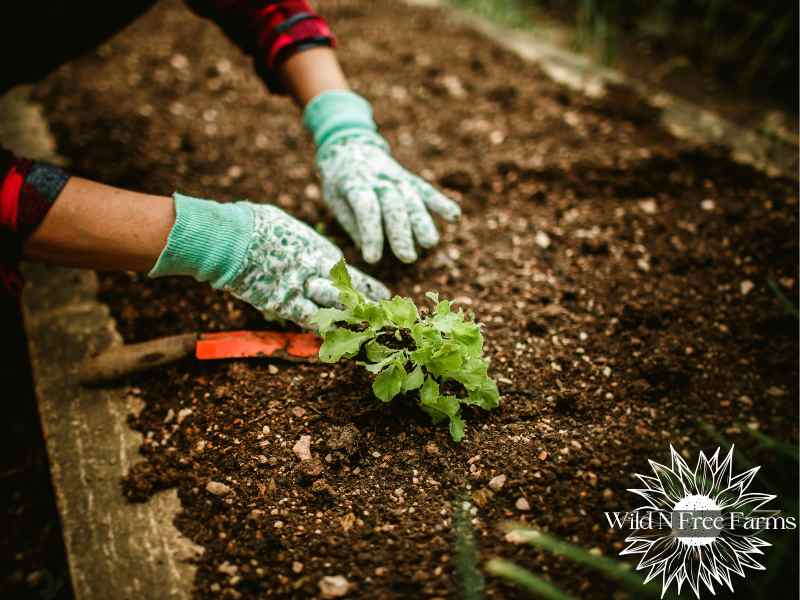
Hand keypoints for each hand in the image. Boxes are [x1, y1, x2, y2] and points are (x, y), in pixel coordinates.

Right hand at [149, 193, 388, 328]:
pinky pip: (309, 320)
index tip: (382, 296)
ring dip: (350, 322)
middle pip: (349, 294)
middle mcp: (318, 270)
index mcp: (320, 250)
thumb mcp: (288, 229)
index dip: (367, 287)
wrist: (233, 236)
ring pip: (336, 309)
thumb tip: (303, 249)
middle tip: (383, 320)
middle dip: (367, 308)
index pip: (350, 274)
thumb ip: (301, 245)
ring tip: (367, 333)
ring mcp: (303, 288)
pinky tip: (334, 340)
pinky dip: (321, 330)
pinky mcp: (284, 303)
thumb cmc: (256, 224)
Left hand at [304, 91, 460, 263]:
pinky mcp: (409, 178)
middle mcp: (378, 179)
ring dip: (422, 221)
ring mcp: (396, 177)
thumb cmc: (339, 183)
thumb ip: (352, 223)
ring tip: (430, 243)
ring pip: (412, 199)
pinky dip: (440, 202)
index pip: (365, 209)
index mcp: (354, 184)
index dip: (370, 234)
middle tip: (407, 257)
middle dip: (401, 232)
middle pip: (393, 205)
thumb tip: (369, 248)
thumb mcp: (334, 200)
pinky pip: (426, 190)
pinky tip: (455, 216)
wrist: (349, 146)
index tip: (373, 258)